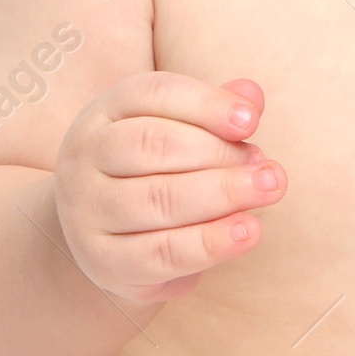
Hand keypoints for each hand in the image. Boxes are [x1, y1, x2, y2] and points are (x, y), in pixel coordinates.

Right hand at [55, 74, 283, 302]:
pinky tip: (249, 231)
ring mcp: (87, 210)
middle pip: (154, 145)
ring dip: (222, 195)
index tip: (251, 122)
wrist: (107, 242)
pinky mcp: (104, 261)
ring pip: (158, 199)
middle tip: (269, 168)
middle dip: (219, 154)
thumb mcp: (178, 135)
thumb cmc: (153, 175)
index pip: (153, 94)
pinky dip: (210, 242)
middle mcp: (86, 156)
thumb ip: (213, 113)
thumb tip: (251, 94)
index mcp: (105, 113)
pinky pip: (162, 252)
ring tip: (268, 191)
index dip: (206, 104)